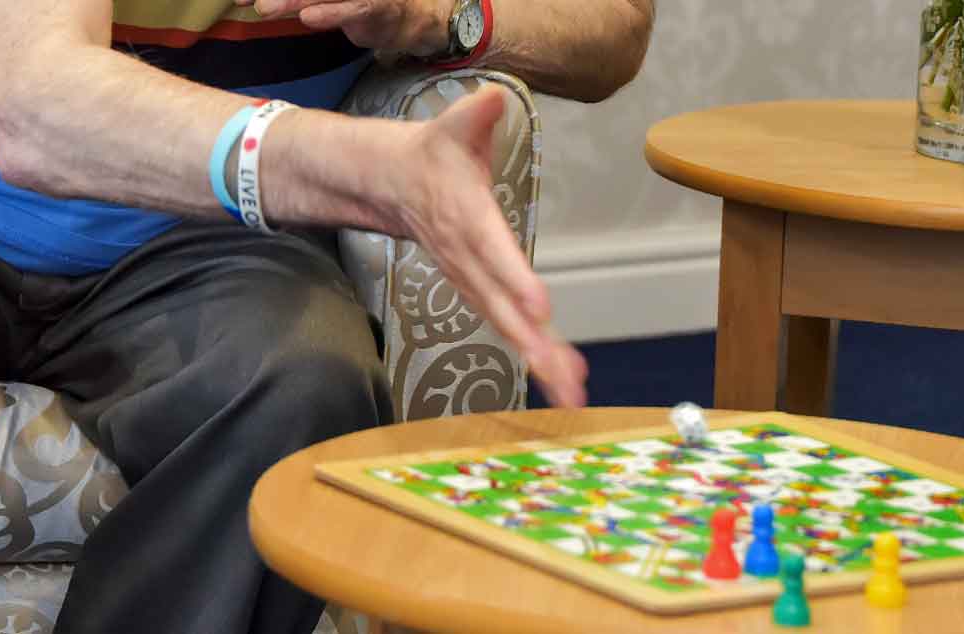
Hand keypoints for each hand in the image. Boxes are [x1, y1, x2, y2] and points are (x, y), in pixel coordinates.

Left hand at [243, 0, 449, 54]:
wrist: (409, 17)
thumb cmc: (360, 5)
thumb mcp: (324, 0)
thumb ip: (294, 1)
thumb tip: (255, 3)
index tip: (241, 0)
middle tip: (245, 0)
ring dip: (291, 1)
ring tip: (265, 9)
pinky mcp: (375, 6)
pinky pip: (351, 9)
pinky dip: (329, 13)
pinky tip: (309, 19)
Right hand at [271, 86, 586, 406]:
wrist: (390, 183)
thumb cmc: (433, 154)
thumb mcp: (451, 127)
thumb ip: (474, 115)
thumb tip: (491, 98)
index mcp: (467, 219)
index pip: (491, 252)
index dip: (513, 279)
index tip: (538, 306)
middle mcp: (468, 259)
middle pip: (500, 306)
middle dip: (532, 342)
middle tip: (563, 374)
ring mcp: (471, 281)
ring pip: (505, 326)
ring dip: (539, 360)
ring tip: (573, 390)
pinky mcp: (479, 292)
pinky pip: (507, 327)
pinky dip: (535, 354)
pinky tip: (564, 376)